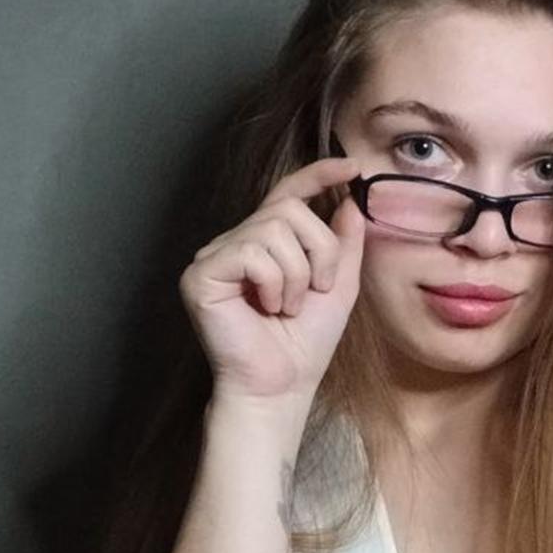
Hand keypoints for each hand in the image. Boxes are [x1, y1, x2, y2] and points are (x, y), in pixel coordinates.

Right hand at [180, 156, 364, 401]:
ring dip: (297, 275)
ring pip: (273, 229)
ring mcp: (215, 256)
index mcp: (267, 243)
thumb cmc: (304, 344)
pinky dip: (273, 283)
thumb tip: (350, 202)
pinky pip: (251, 253)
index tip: (351, 166)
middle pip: (289, 209)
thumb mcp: (338, 288)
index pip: (288, 194)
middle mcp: (237, 243)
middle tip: (315, 292)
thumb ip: (344, 245)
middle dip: (319, 251)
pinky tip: (266, 309)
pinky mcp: (201, 274)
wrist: (281, 386)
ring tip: (287, 308)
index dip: (318, 175)